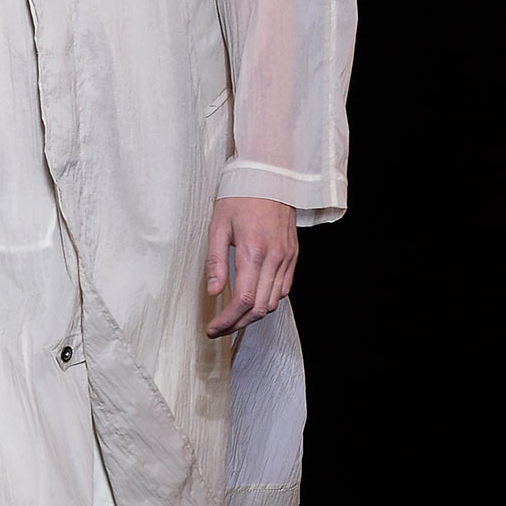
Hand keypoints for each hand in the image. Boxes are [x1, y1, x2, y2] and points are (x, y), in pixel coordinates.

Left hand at [204, 198, 297, 336]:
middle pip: (259, 308)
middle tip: (219, 329)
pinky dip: (268, 301)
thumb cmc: (240, 197)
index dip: (227, 320)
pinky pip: (284, 289)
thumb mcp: (218, 226)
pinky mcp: (293, 256)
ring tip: (233, 317)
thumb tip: (214, 292)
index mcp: (253, 251)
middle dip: (237, 324)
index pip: (242, 300)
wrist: (270, 177)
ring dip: (253, 316)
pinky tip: (253, 300)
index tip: (212, 328)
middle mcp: (274, 258)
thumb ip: (215, 261)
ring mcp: (287, 258)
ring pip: (273, 302)